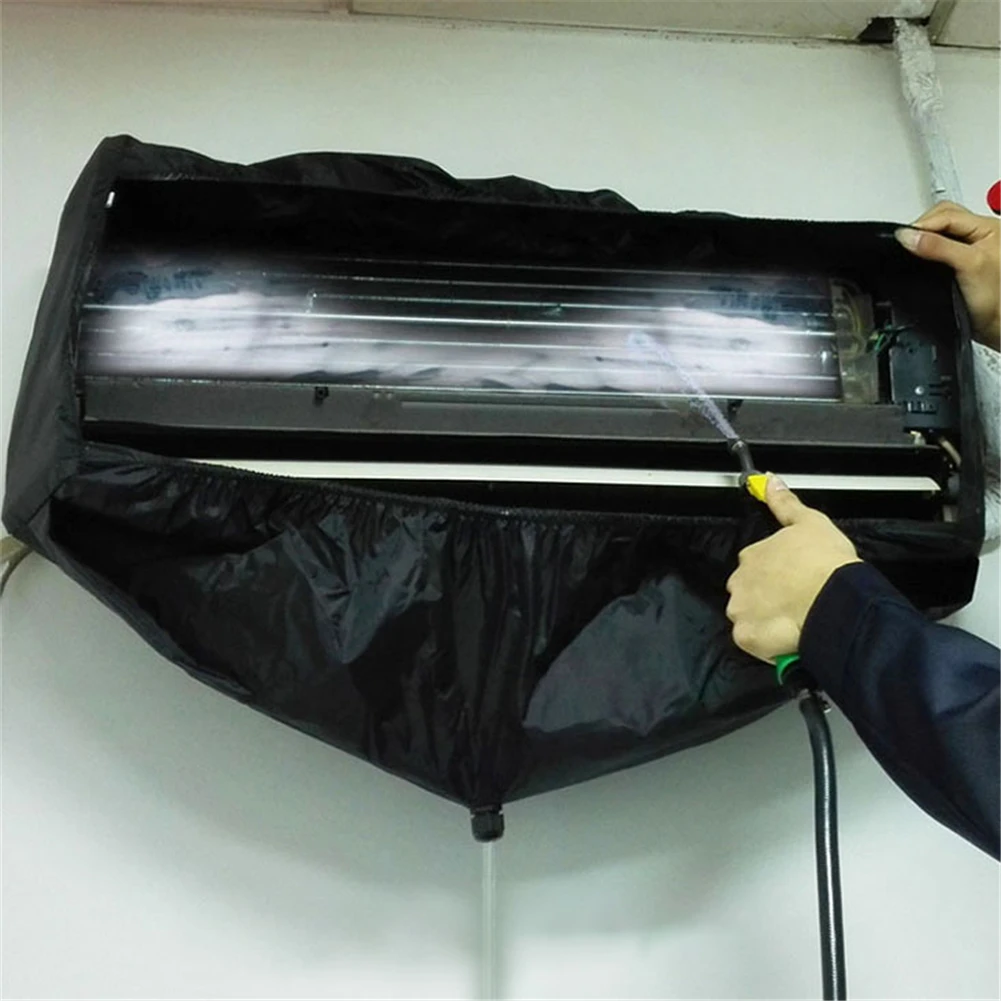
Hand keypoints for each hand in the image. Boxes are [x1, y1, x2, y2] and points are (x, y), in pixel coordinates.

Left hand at [726, 476, 860, 662]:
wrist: (836, 600)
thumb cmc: (826, 561)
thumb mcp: (810, 522)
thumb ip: (785, 502)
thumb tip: (769, 480)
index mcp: (751, 555)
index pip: (753, 564)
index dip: (773, 574)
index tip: (791, 580)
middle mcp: (739, 582)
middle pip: (745, 590)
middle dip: (763, 596)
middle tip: (791, 601)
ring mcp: (740, 611)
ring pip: (746, 616)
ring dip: (762, 618)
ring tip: (790, 620)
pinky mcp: (746, 637)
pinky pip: (750, 641)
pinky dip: (764, 641)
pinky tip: (784, 637)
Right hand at [895, 202, 999, 351]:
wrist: (996, 327)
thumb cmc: (996, 300)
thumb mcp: (969, 265)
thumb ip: (939, 247)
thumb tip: (907, 236)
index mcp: (988, 227)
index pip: (946, 215)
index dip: (922, 225)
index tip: (901, 238)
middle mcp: (978, 235)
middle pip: (941, 219)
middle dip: (922, 229)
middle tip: (905, 243)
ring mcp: (967, 250)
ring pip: (937, 234)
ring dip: (922, 241)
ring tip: (910, 251)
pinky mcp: (957, 265)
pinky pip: (935, 250)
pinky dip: (924, 253)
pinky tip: (918, 260)